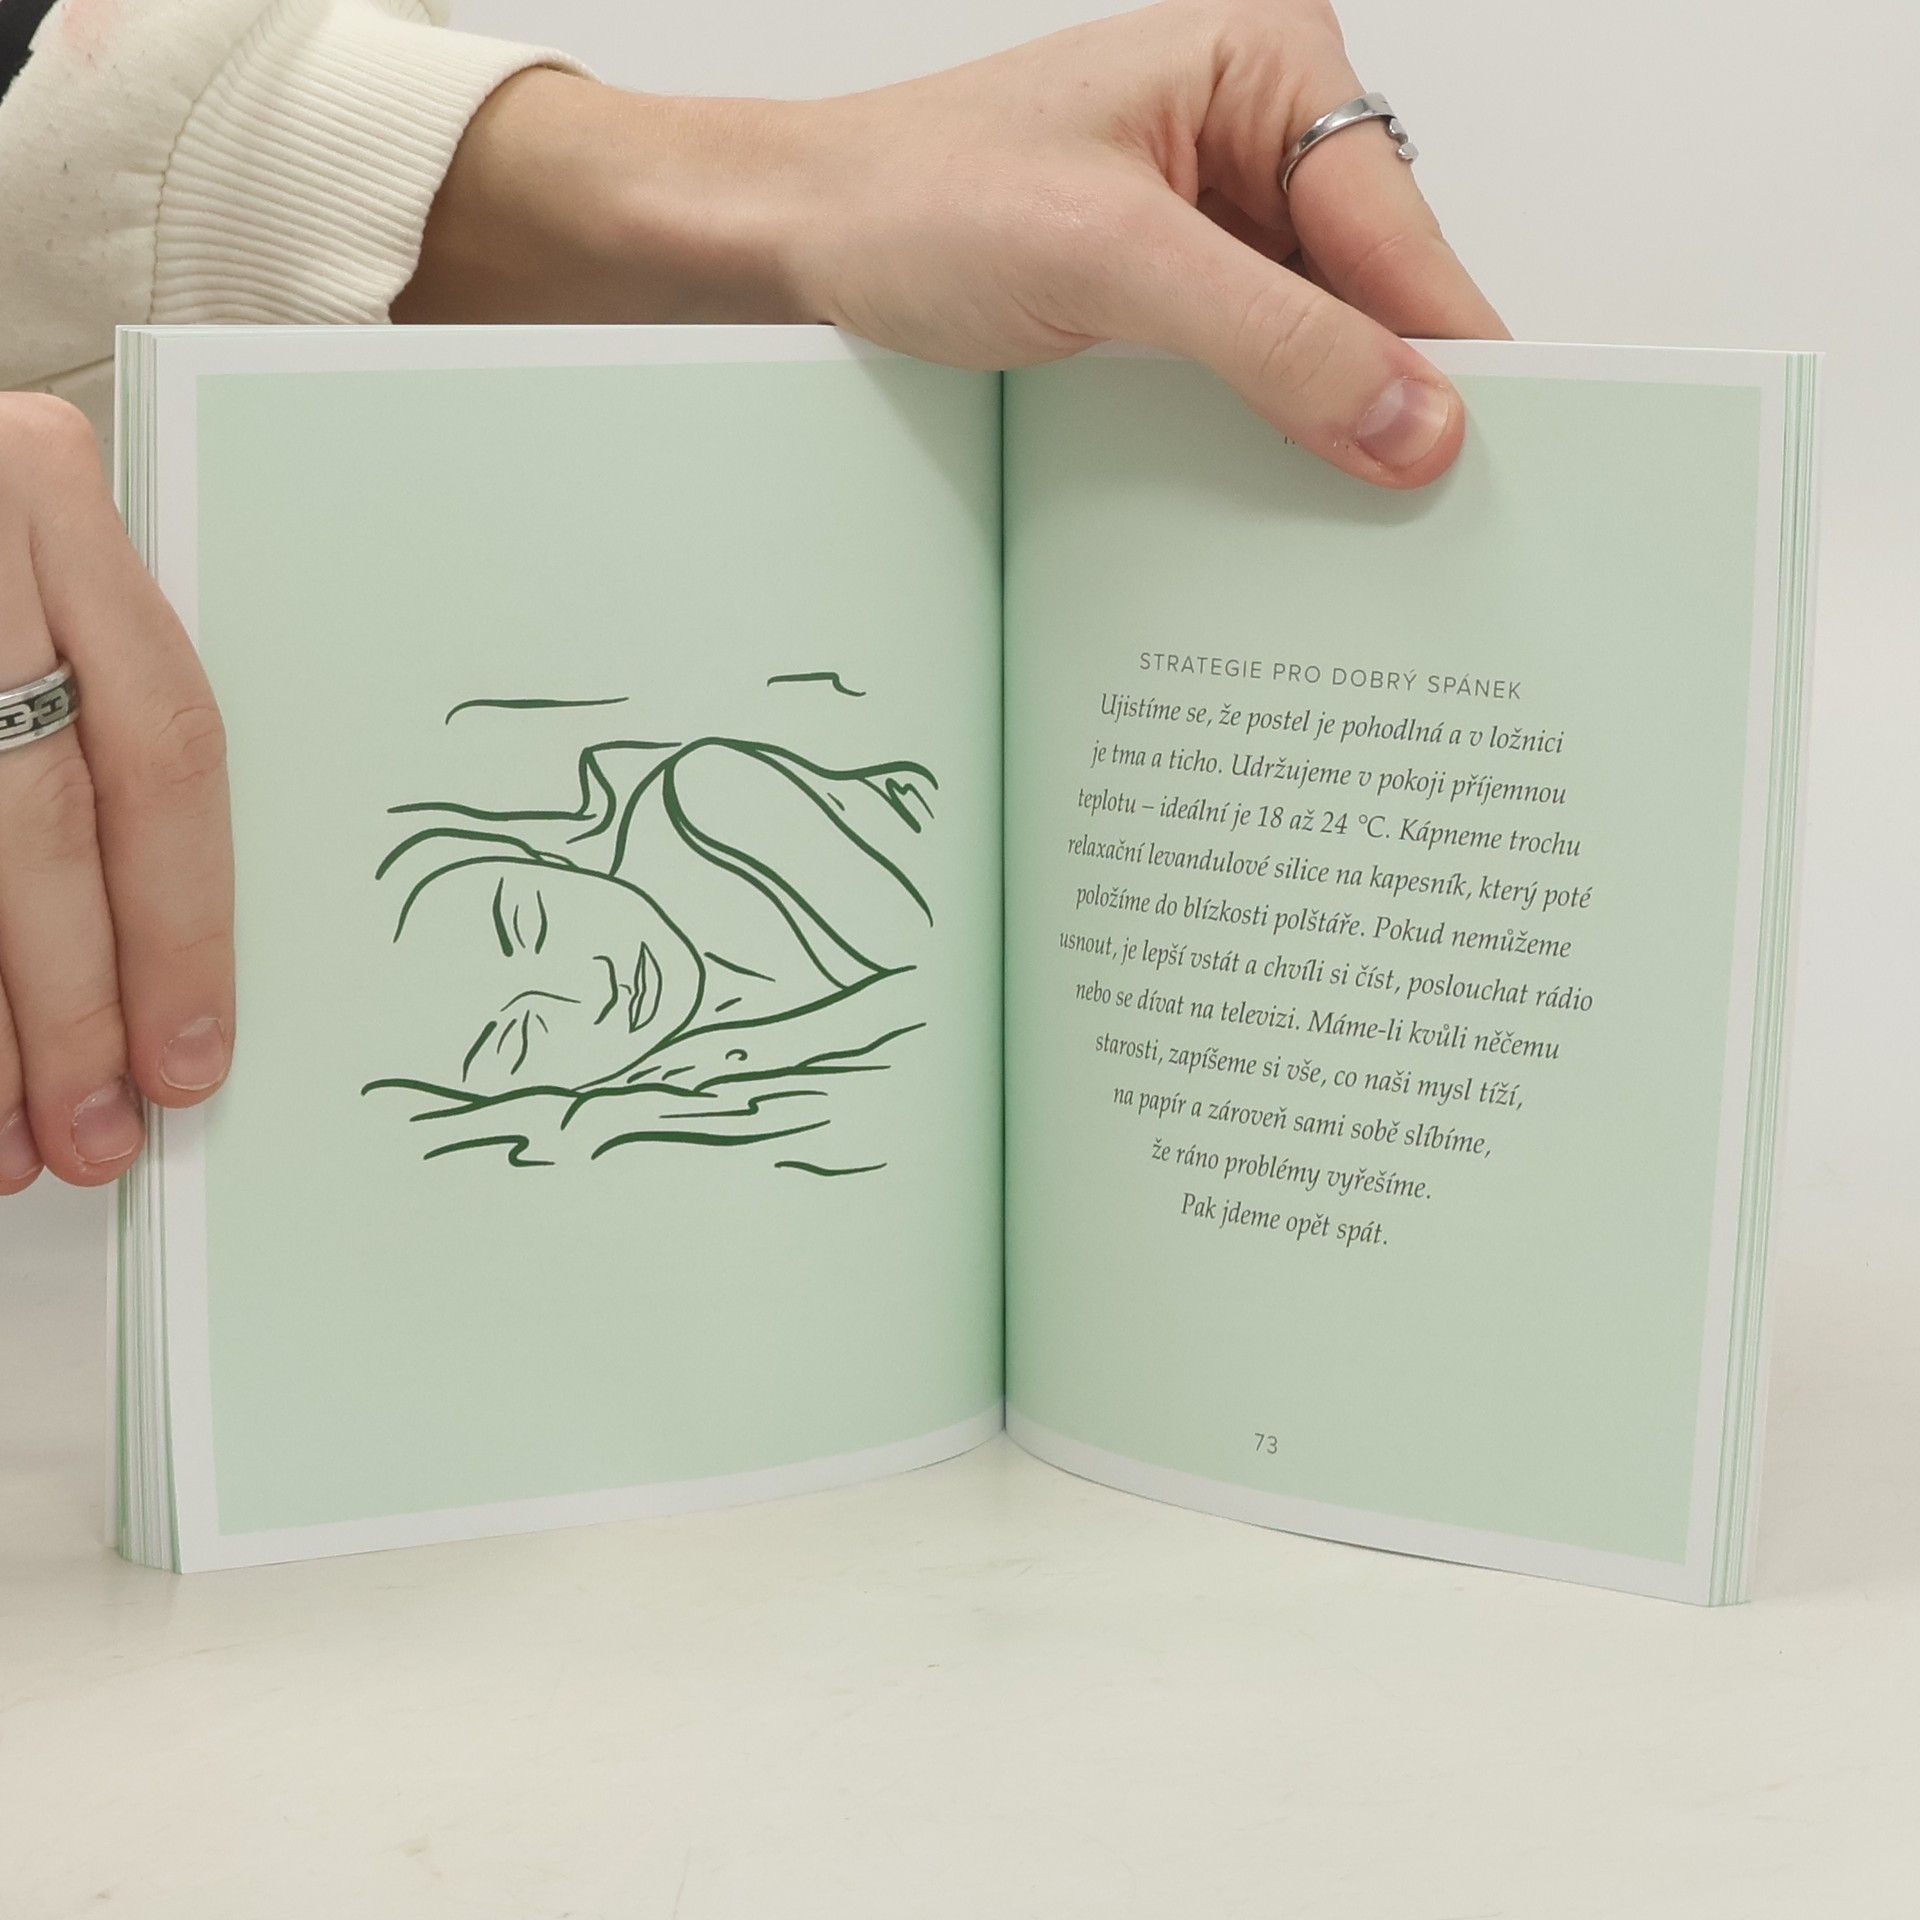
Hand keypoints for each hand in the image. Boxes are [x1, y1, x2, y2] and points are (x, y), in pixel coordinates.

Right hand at [0, 395, 233, 1196]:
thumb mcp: (36, 566)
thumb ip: (100, 696)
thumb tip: (169, 948)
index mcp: (48, 491)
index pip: (167, 745)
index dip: (187, 924)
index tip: (196, 1056)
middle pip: (40, 818)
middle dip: (73, 1005)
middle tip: (101, 1135)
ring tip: (7, 1143)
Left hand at [399, 1, 1504, 487]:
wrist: (796, 242)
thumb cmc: (919, 202)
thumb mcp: (1109, 260)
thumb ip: (1272, 338)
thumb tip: (1417, 423)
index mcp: (1268, 64)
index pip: (1401, 227)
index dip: (1449, 351)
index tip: (1499, 464)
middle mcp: (1259, 133)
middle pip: (1379, 288)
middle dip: (1393, 397)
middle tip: (1430, 523)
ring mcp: (1218, 219)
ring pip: (1324, 342)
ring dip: (1330, 428)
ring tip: (1359, 529)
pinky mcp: (1173, 294)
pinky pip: (1259, 371)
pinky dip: (1271, 435)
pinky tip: (1277, 500)